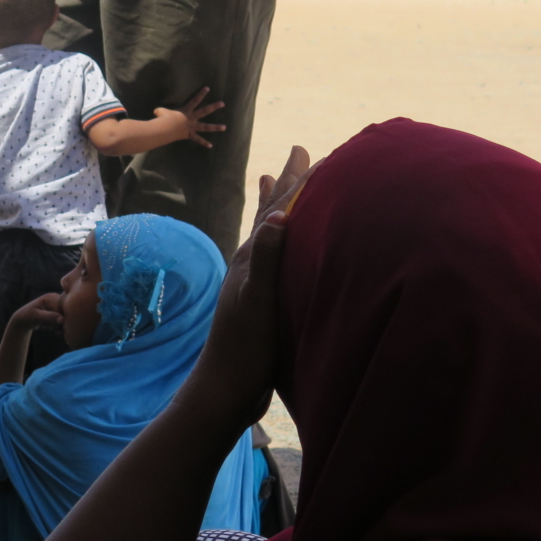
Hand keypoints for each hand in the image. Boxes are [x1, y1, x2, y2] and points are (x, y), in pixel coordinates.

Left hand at [9, 293, 63, 332]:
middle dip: (59, 323)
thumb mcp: (37, 317)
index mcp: (51, 297)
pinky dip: (57, 325)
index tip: (53, 327)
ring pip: (64, 317)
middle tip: (49, 327)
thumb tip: (62, 319)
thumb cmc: (27, 317)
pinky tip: (49, 326)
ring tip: (47, 326)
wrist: (22, 319)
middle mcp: (55, 298)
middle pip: (65, 313)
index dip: (61, 319)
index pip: (63, 308)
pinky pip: (62, 320)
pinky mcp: (56, 310)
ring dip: (57, 325)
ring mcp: (56, 304)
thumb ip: (49, 317)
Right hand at [153, 86, 226, 148]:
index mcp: (186, 110)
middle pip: (205, 111)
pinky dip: (203, 143)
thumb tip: (156, 111)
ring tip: (224, 127)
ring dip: (215, 127)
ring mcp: (192, 127)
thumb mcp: (161, 111)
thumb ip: (161, 110)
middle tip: (223, 104)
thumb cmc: (163, 118)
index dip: (201, 94)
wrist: (166, 128)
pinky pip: (198, 139)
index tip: (208, 88)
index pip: (195, 100)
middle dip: (214, 107)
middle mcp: (192, 118)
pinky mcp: (190, 135)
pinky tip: (210, 145)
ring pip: (206, 127)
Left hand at [184, 146, 312, 429]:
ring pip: (272, 231)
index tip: (316, 152)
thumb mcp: (258, 301)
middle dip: (288, 181)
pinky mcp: (262, 299)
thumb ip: (267, 260)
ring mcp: (255, 280)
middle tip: (300, 151)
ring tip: (275, 178)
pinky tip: (285, 244)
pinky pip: (277, 256)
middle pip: (272, 212)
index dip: (298, 181)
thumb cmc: (244, 349)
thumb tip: (277, 215)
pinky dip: (282, 239)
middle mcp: (251, 263)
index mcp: (252, 258)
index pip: (278, 208)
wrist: (225, 389)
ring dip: (280, 204)